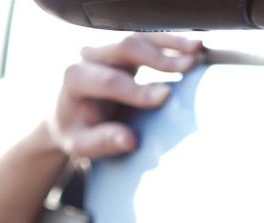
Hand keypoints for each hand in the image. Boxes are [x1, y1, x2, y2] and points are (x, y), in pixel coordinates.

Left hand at [47, 33, 201, 159]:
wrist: (66, 114)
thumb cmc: (75, 130)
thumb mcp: (80, 145)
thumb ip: (102, 142)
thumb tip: (130, 140)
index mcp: (74, 77)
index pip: (109, 80)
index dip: (138, 89)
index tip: (165, 96)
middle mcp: (88, 55)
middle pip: (125, 47)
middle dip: (159, 57)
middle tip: (189, 65)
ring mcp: (105, 47)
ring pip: (139, 36)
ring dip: (171, 42)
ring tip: (198, 48)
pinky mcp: (121, 48)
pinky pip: (147, 38)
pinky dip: (170, 40)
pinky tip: (193, 44)